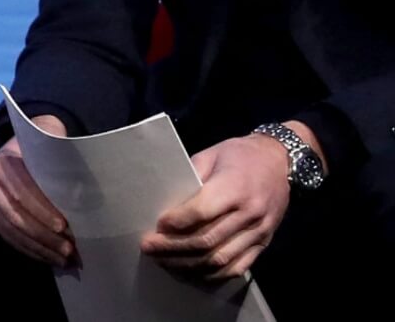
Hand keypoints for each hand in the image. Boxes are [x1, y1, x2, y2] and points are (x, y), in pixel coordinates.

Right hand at [0, 114, 76, 266]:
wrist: (21, 149)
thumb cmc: (42, 144)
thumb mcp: (50, 135)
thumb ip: (59, 148)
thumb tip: (77, 175)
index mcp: (3, 161)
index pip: (21, 190)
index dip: (41, 210)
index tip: (63, 226)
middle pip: (16, 214)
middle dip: (44, 235)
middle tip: (69, 248)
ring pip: (12, 229)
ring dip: (39, 247)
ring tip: (64, 258)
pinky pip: (9, 237)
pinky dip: (30, 250)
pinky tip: (50, 258)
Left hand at [141, 134, 290, 278]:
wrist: (280, 161)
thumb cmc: (240, 155)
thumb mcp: (211, 155)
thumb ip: (191, 177)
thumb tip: (166, 202)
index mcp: (234, 187)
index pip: (200, 212)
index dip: (175, 222)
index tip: (156, 226)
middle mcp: (249, 213)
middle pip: (206, 240)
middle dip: (172, 247)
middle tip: (148, 247)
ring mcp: (258, 231)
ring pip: (219, 259)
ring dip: (187, 264)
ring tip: (163, 261)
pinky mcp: (264, 243)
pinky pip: (237, 267)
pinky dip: (212, 274)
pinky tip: (191, 271)